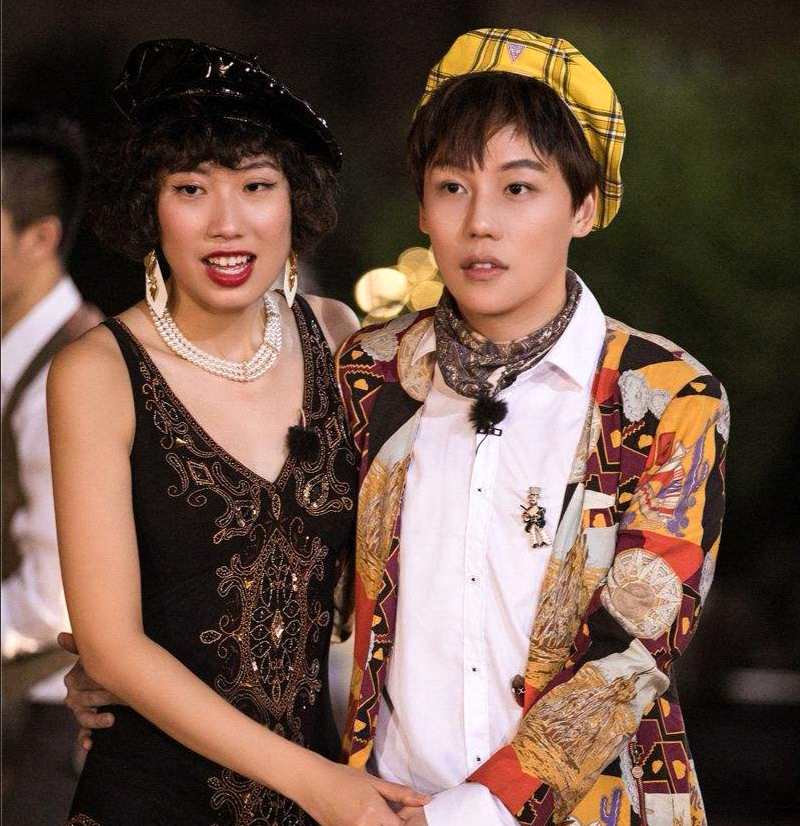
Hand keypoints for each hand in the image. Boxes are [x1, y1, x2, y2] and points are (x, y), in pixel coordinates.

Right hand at [58, 632, 123, 749]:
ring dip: (96, 719)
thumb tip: (60, 636)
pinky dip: (84, 740)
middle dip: (104, 698)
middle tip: (121, 696)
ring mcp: (80, 711)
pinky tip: (89, 745)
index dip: (94, 681)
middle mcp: (73, 696)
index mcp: (73, 679)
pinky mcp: (88, 723)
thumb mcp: (95, 653)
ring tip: (111, 719)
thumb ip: (79, 645)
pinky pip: (81, 734)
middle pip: (86, 700)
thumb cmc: (107, 661)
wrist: (122, 672)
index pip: (79, 682)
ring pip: (85, 718)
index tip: (111, 682)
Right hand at [300, 759, 430, 825]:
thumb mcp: (374, 782)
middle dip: (395, 824)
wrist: (314, 783)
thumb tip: (425, 800)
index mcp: (374, 814)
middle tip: (392, 813)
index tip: (405, 811)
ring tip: (379, 814)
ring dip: (382, 824)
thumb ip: (400, 793)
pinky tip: (368, 817)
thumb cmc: (344, 778)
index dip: (408, 821)